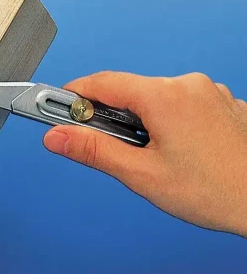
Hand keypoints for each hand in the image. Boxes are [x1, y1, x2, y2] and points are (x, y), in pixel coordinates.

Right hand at [44, 72, 246, 236]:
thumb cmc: (216, 191)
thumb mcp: (142, 174)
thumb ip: (94, 151)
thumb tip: (57, 137)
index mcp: (164, 96)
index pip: (102, 82)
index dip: (75, 94)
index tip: (58, 106)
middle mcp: (186, 85)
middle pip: (127, 90)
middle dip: (107, 115)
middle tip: (101, 143)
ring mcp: (205, 92)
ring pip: (151, 97)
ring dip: (136, 119)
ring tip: (144, 153)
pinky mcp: (216, 102)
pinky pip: (176, 101)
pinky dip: (161, 118)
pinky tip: (171, 146)